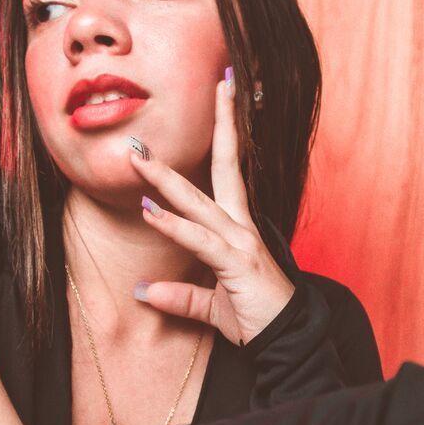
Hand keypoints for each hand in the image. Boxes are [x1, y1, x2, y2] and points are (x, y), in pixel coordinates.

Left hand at [127, 70, 296, 345]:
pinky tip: (147, 209)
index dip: (225, 135)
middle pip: (227, 164)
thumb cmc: (256, 319)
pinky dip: (171, 224)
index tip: (219, 99)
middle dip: (220, 122)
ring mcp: (241, 242)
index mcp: (239, 227)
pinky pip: (198, 239)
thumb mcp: (213, 306)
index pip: (230, 171)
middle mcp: (242, 226)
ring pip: (199, 200)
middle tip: (214, 83)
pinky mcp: (237, 263)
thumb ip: (181, 295)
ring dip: (164, 177)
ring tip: (137, 155)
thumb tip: (143, 291)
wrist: (286, 342)